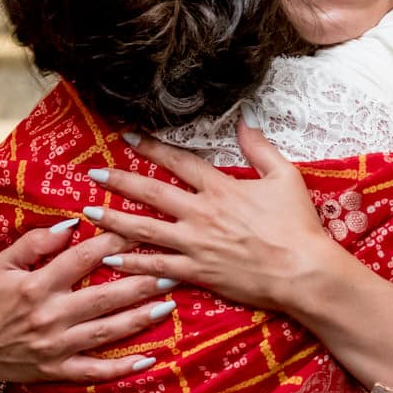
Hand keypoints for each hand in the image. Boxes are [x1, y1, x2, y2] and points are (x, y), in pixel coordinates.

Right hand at [0, 221, 180, 384]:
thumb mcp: (3, 265)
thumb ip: (34, 243)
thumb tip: (69, 225)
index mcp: (37, 286)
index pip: (82, 259)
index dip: (113, 242)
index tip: (140, 230)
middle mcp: (51, 316)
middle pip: (104, 297)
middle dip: (140, 283)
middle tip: (172, 270)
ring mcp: (57, 346)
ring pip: (107, 332)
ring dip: (140, 318)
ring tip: (169, 304)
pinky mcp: (59, 370)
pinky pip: (96, 371)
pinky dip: (123, 368)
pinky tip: (150, 358)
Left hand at [85, 121, 347, 316]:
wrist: (303, 272)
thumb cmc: (298, 225)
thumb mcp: (285, 176)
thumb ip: (260, 147)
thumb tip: (244, 119)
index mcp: (221, 188)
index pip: (178, 162)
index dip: (151, 147)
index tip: (128, 137)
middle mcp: (201, 214)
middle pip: (151, 193)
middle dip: (119, 182)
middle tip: (94, 174)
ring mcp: (195, 245)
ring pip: (145, 230)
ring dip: (114, 220)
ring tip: (89, 212)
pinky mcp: (197, 273)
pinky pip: (157, 266)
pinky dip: (131, 262)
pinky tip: (110, 258)